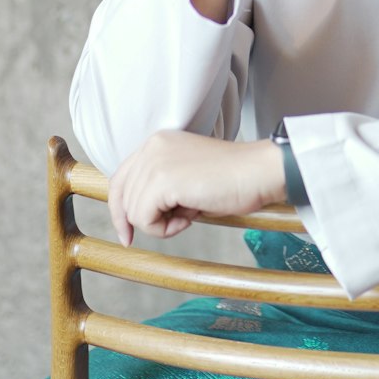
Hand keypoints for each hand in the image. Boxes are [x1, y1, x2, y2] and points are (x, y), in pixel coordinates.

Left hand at [107, 131, 286, 246]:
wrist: (258, 172)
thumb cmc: (232, 179)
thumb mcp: (187, 177)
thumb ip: (161, 186)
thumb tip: (141, 214)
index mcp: (157, 142)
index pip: (120, 180)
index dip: (121, 211)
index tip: (128, 235)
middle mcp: (151, 147)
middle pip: (123, 199)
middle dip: (149, 219)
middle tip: (181, 220)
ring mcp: (155, 162)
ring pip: (134, 212)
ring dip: (162, 224)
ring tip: (192, 212)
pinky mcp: (162, 181)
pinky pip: (145, 220)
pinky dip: (165, 229)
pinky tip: (191, 217)